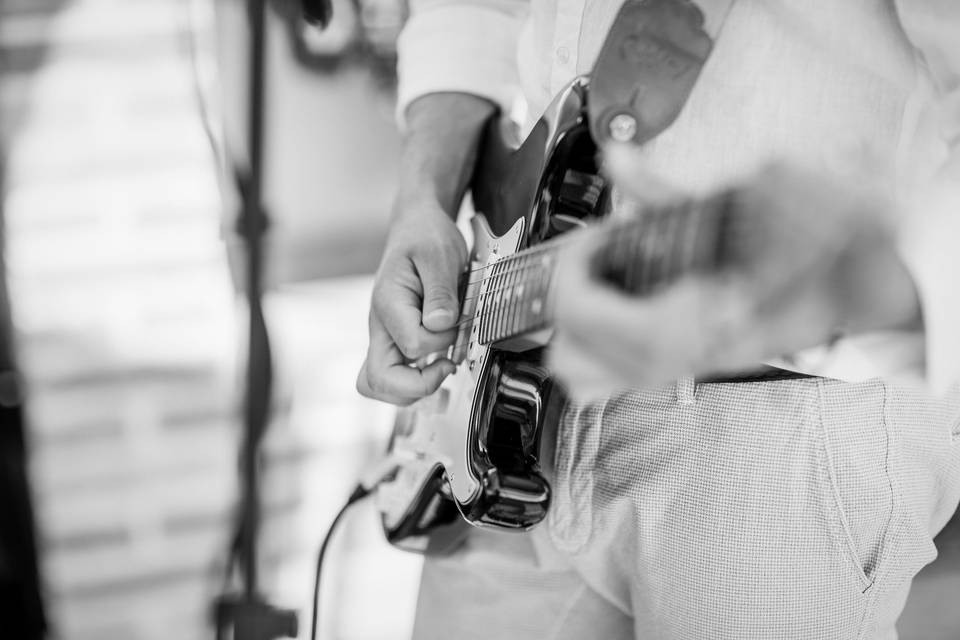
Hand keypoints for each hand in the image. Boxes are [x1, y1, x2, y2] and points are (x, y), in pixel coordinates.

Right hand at [356, 195, 466, 404]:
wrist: (416, 226)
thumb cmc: (426, 237)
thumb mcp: (440, 255)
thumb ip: (440, 291)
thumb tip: (440, 324)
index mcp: (389, 303)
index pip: (411, 345)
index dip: (441, 343)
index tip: (457, 324)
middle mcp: (381, 325)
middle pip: (377, 380)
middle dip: (417, 385)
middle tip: (446, 366)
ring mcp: (385, 336)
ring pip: (380, 385)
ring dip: (413, 388)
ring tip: (442, 367)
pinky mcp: (395, 340)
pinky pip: (393, 376)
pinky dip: (415, 380)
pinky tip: (438, 364)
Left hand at [549, 152, 919, 399]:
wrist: (859, 289)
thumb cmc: (808, 248)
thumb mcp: (737, 202)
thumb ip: (665, 188)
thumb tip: (614, 155)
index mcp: (682, 325)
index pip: (583, 312)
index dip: (572, 266)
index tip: (593, 236)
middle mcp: (673, 359)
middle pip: (570, 349)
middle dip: (569, 294)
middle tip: (594, 254)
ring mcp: (677, 371)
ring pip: (582, 373)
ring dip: (573, 326)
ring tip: (601, 281)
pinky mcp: (683, 370)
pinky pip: (608, 381)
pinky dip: (591, 350)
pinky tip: (613, 308)